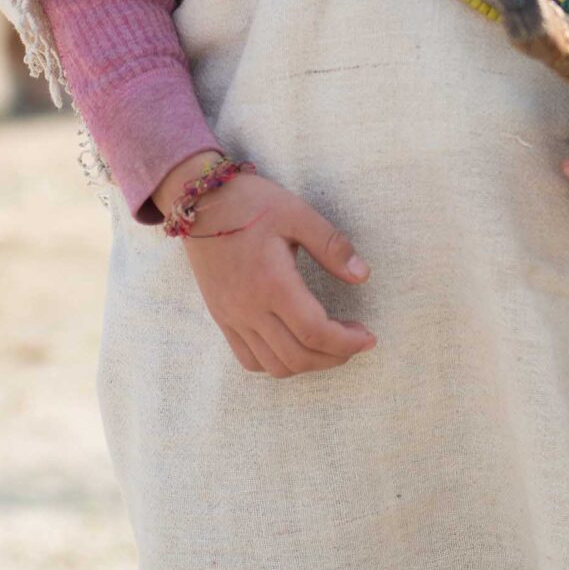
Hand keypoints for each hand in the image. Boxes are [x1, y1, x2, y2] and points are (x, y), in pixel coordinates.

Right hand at [153, 154, 375, 377]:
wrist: (199, 204)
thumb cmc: (250, 204)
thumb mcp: (298, 214)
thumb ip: (331, 246)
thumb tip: (362, 275)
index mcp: (273, 283)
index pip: (315, 332)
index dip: (347, 342)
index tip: (369, 337)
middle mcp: (250, 308)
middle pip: (298, 356)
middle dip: (335, 357)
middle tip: (355, 341)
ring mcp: (232, 317)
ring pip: (274, 365)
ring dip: (308, 364)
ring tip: (329, 345)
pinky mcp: (222, 318)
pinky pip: (249, 359)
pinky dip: (277, 363)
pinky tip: (294, 345)